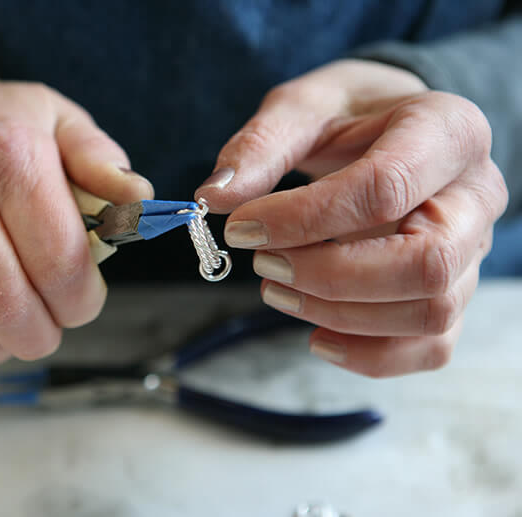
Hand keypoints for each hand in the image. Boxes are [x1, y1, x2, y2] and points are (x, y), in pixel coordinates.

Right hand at [0, 48, 152, 366]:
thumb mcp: (53, 116)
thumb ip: (101, 161)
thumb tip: (139, 204)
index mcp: (8, 153)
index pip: (57, 258)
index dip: (82, 300)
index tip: (84, 302)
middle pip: (2, 302)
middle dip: (41, 335)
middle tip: (51, 327)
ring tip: (13, 329)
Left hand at [195, 59, 507, 376]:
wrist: (395, 127)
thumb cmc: (351, 114)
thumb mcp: (302, 107)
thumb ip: (259, 148)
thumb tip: (214, 199)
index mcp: (447, 130)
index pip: (384, 188)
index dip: (303, 219)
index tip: (241, 228)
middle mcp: (476, 195)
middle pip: (425, 263)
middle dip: (329, 276)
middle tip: (263, 264)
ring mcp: (472, 250)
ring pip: (430, 312)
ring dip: (340, 315)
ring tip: (276, 291)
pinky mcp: (455, 290)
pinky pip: (431, 345)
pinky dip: (370, 354)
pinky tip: (316, 336)